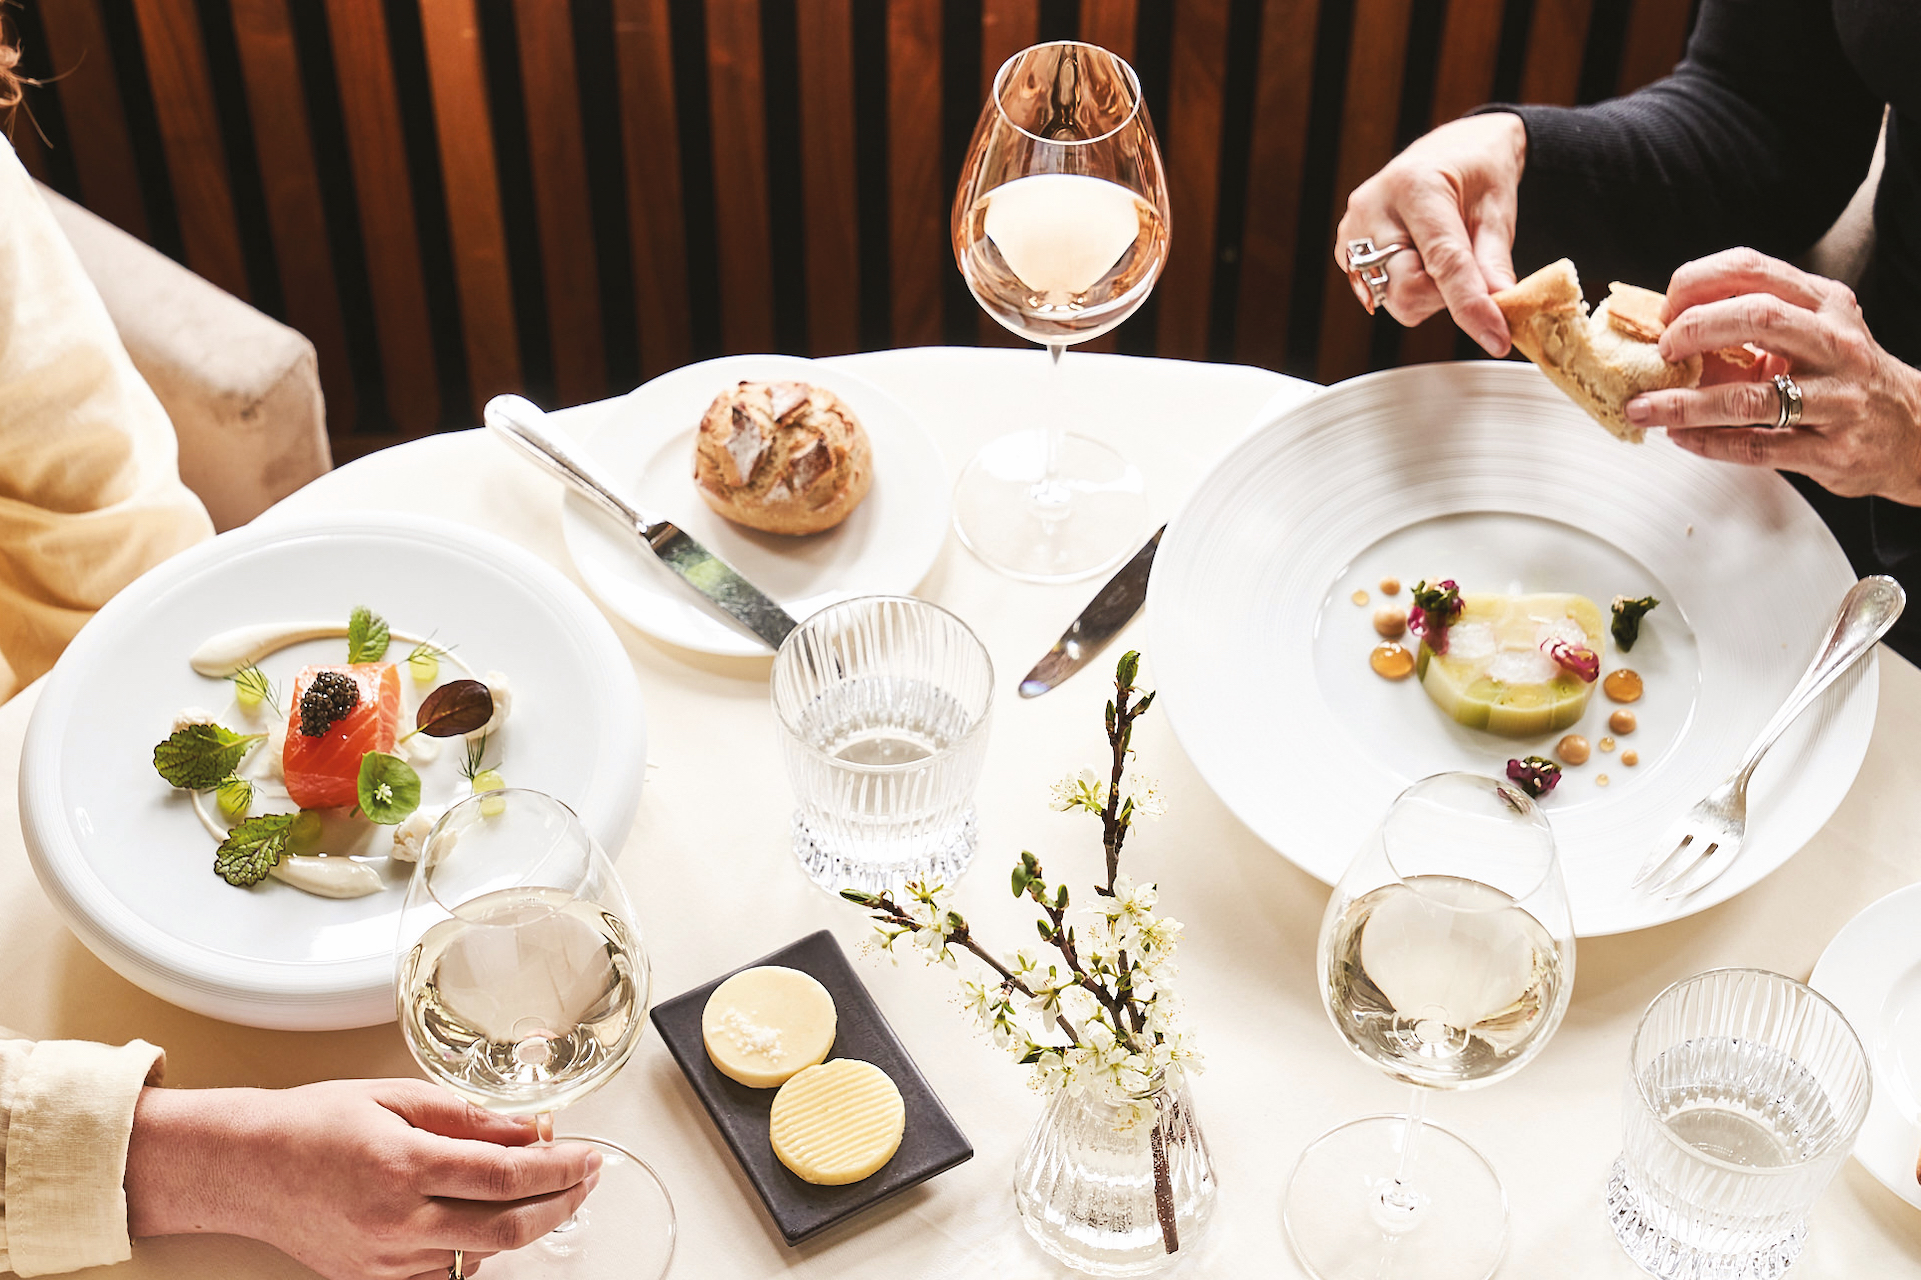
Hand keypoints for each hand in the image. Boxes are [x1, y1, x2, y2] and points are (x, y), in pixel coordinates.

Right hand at [126, 1080, 601, 1279]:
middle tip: (585, 1181)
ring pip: (479, 1255)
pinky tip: (478, 1219)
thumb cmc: (311, 1123)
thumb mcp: (395, 1096)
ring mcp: (383, 1260)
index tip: (590, 1157)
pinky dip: (473, 1249)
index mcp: (404, 1165)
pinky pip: (442, 1274)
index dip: (561, 1168)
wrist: (245, 1167)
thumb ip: (467, 1115)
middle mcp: (396, 1222)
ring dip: (518, 1225)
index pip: (507, 1175)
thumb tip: (528, 1128)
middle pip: (506, 1229)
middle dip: (560, 1205)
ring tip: (533, 1189)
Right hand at [1333, 112, 1526, 355]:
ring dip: (1427, 293)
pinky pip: (1380, 295)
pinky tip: (1418, 259)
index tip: (1496, 339)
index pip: (1443, 263)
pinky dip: (1408, 288)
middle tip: (1468, 268)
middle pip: (1408, 291)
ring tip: (1440, 257)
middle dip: (1445, 296)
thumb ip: (1494, 264)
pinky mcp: (1344, 251)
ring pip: (1393, 300)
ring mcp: (1351, 231)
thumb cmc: (1476, 172)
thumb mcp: (1497, 211)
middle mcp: (1372, 209)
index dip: (1471, 306)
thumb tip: (1502, 312)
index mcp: (1415, 186)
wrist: (1451, 149)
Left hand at [1626, 248, 1920, 504]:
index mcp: (1823, 303)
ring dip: (1682, 404)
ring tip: (1643, 408)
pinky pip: (1756, 446)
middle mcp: (1835, 343)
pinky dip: (1707, 442)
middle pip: (1756, 317)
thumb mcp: (1810, 335)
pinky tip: (1680, 437)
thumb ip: (1749, 329)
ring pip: (1748, 397)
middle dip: (1693, 330)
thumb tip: (1662, 335)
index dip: (1698, 283)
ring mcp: (1838, 398)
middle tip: (1660, 351)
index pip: (1752, 269)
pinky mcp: (1831, 449)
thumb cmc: (1844, 376)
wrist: (1914, 431)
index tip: (1665, 307)